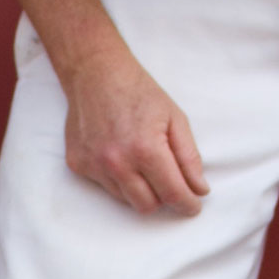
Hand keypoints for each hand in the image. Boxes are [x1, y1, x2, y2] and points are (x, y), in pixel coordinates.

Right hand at [61, 49, 208, 216]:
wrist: (96, 73)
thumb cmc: (139, 92)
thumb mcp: (175, 118)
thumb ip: (189, 157)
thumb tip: (199, 189)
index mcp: (145, 149)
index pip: (172, 193)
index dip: (187, 204)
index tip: (193, 206)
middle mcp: (117, 162)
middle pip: (148, 206)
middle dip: (163, 198)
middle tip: (168, 180)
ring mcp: (95, 166)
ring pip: (127, 200)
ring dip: (139, 189)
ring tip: (140, 160)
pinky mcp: (79, 166)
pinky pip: (106, 187)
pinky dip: (118, 179)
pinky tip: (119, 154)